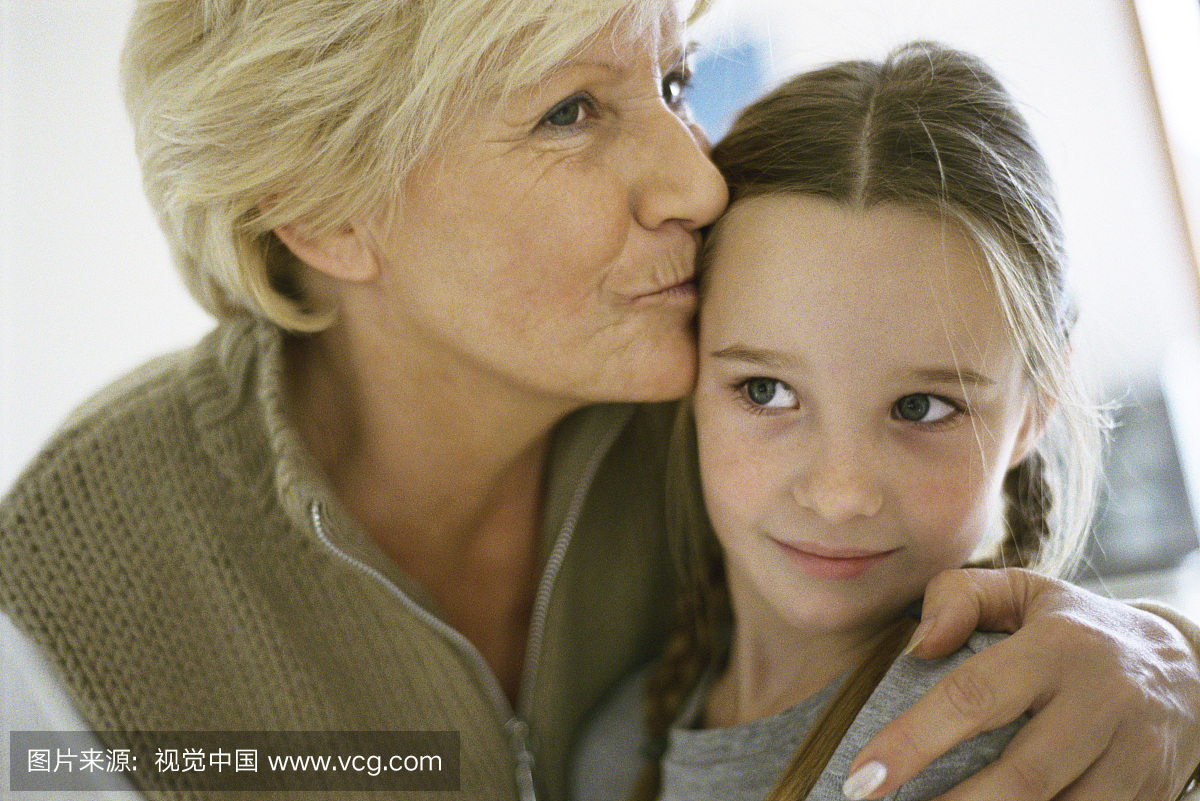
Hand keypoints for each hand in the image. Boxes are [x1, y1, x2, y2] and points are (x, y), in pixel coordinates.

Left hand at [843, 568, 1199, 799]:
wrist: (1188, 667)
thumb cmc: (1075, 629)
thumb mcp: (1022, 591)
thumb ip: (959, 597)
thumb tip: (917, 644)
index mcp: (1057, 646)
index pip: (973, 697)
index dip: (912, 742)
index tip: (863, 777)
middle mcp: (1101, 701)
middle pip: (1021, 776)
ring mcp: (1134, 755)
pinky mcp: (1152, 794)